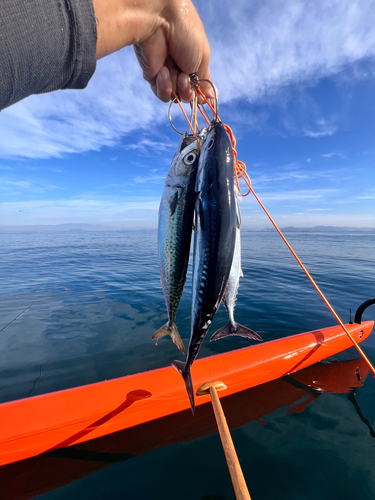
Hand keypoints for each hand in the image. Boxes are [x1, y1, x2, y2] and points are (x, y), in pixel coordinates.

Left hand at [94, 0, 212, 101]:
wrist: (160, 20)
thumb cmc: (186, 32)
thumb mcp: (202, 58)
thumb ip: (205, 81)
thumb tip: (212, 97)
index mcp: (194, 62)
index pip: (199, 86)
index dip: (201, 93)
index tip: (204, 94)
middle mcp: (181, 69)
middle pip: (188, 95)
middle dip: (189, 91)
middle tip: (186, 76)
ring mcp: (166, 73)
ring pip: (176, 97)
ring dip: (179, 88)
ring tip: (178, 73)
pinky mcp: (152, 76)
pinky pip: (162, 94)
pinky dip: (165, 87)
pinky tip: (163, 71)